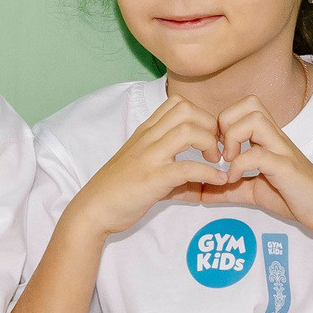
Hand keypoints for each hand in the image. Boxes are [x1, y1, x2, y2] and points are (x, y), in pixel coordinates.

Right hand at [65, 96, 231, 237]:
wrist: (93, 209)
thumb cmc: (118, 191)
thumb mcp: (148, 172)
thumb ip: (178, 175)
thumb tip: (205, 186)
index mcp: (146, 132)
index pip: (177, 103)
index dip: (202, 115)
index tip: (211, 136)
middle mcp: (147, 139)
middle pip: (186, 110)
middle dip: (210, 125)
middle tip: (217, 147)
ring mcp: (149, 157)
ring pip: (187, 131)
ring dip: (210, 144)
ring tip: (216, 161)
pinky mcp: (152, 179)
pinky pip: (187, 167)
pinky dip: (209, 173)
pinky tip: (219, 180)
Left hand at [198, 95, 312, 244]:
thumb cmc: (293, 196)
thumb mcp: (252, 191)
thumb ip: (227, 189)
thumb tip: (199, 193)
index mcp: (268, 137)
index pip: (245, 105)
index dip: (224, 120)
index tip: (217, 147)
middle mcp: (276, 137)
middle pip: (250, 103)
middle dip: (227, 123)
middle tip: (220, 150)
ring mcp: (282, 150)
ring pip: (255, 119)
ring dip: (233, 137)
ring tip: (228, 161)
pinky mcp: (286, 168)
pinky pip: (259, 154)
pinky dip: (239, 165)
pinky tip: (234, 179)